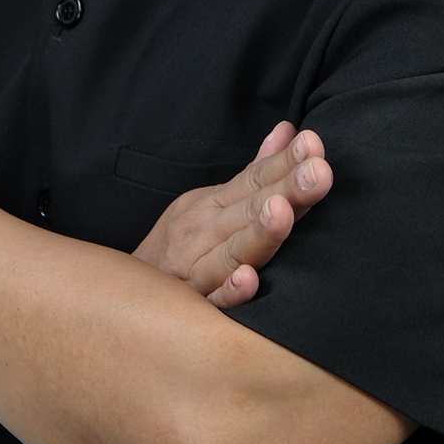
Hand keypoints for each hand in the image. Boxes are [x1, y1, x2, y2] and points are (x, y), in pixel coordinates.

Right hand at [132, 122, 331, 309]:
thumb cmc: (180, 247)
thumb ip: (255, 172)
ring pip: (232, 252)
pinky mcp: (192, 311)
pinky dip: (229, 293)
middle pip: (249, 209)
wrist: (124, 298)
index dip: (284, 163)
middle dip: (285, 190)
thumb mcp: (210, 204)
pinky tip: (249, 280)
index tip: (314, 145)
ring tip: (284, 212)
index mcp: (210, 206)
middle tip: (319, 171)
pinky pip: (213, 304)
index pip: (253, 179)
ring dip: (258, 232)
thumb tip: (290, 132)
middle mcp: (200, 233)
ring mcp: (194, 271)